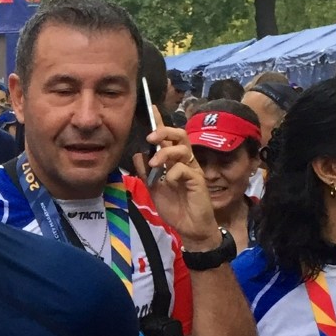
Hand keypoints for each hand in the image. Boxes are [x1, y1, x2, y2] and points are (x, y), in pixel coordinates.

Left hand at [131, 128, 221, 249]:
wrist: (189, 227)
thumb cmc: (174, 207)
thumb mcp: (153, 189)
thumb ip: (145, 173)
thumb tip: (137, 154)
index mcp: (173, 161)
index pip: (167, 138)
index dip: (160, 123)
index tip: (151, 108)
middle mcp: (184, 161)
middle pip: (180, 135)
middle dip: (164, 132)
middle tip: (151, 138)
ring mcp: (192, 169)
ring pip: (183, 149)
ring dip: (166, 153)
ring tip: (154, 164)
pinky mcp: (198, 180)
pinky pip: (185, 169)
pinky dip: (174, 172)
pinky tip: (169, 182)